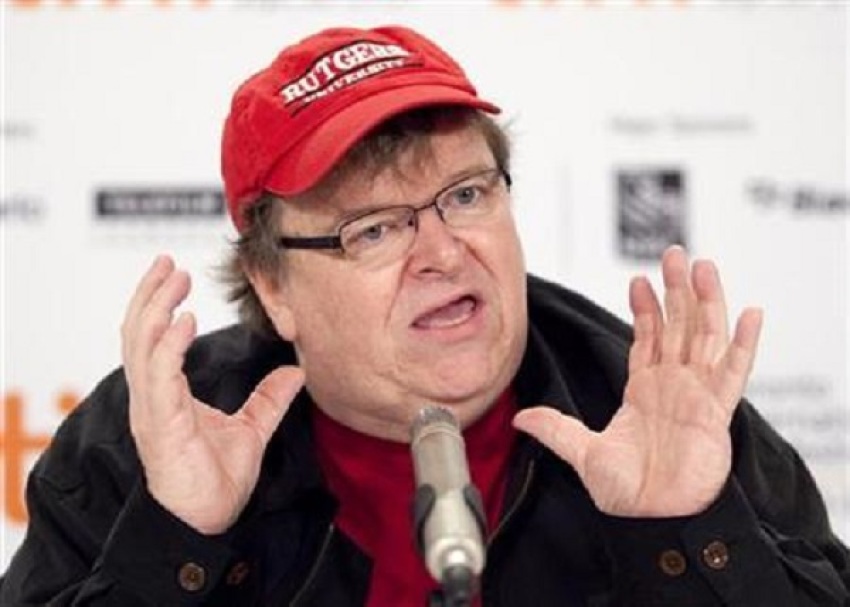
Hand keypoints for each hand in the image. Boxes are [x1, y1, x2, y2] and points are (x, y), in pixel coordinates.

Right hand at [121, 256, 303, 533]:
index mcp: (166, 395)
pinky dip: (168, 345)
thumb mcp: (251, 430)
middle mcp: (152, 397)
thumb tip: (295, 371)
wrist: (207, 522)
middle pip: (139, 332)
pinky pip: (158, 377)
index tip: (174, 272)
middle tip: (167, 261)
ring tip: (175, 278)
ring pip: (141, 347)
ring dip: (155, 307)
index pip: (152, 338)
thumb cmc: (217, 482)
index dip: (159, 303)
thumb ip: (268, 399)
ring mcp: (152, 410)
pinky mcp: (160, 425)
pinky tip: (184, 320)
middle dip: (150, 293)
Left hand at [514, 246, 762, 516]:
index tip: (638, 280)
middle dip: (677, 290)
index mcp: (642, 390)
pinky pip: (733, 373)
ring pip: (705, 338)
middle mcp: (671, 386)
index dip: (645, 308)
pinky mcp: (716, 413)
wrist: (652, 520)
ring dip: (707, 302)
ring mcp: (696, 395)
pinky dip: (743, 344)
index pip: (646, 337)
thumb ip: (556, 429)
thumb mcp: (582, 453)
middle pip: (678, 326)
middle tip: (674, 254)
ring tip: (704, 267)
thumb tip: (519, 417)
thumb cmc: (625, 492)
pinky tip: (748, 314)